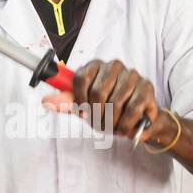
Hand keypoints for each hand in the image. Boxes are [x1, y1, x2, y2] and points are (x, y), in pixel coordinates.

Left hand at [41, 58, 164, 141]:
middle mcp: (114, 66)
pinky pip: (132, 108)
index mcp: (95, 66)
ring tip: (113, 125)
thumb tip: (46, 101)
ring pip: (115, 102)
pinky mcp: (146, 87)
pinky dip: (126, 124)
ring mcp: (132, 75)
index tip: (83, 110)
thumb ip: (66, 103)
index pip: (80, 78)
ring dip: (112, 122)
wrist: (135, 121)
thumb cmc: (107, 110)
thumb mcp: (84, 107)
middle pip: (97, 92)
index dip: (79, 100)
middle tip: (100, 122)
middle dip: (97, 114)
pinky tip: (125, 127)